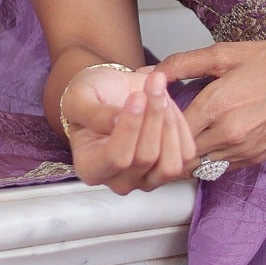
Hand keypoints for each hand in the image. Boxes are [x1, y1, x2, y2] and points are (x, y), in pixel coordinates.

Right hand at [62, 63, 197, 193]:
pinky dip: (181, 125)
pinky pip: (186, 154)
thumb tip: (117, 121)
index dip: (131, 127)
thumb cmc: (90, 98)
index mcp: (90, 168)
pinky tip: (167, 105)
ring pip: (170, 163)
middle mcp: (119, 181)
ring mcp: (147, 179)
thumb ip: (93, 113)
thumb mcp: (79, 98)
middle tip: (153, 83)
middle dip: (153, 116)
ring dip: (169, 123)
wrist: (110, 94)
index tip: (137, 96)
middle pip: (146, 158)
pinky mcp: (171, 169)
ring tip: (161, 93)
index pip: (116, 158)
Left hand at [157, 40, 265, 168]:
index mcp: (215, 106)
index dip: (156, 123)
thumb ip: (183, 63)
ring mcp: (242, 150)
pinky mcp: (255, 158)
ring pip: (198, 166)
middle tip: (160, 132)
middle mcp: (227, 134)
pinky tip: (209, 140)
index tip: (152, 115)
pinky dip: (210, 158)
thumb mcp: (224, 54)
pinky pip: (220, 168)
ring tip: (182, 138)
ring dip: (187, 154)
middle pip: (179, 153)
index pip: (167, 129)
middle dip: (167, 144)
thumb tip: (152, 72)